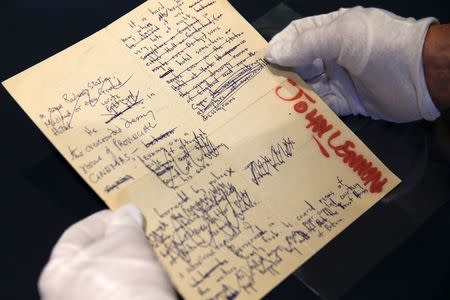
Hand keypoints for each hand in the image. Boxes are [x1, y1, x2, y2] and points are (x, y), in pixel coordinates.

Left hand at [38, 204, 175, 299]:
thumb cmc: (126, 285)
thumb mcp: (129, 244)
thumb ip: (125, 224)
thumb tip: (127, 213)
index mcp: (56, 274)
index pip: (77, 234)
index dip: (104, 220)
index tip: (126, 217)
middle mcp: (63, 295)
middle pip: (91, 257)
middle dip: (117, 243)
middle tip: (140, 235)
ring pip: (106, 277)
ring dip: (127, 264)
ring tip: (149, 255)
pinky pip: (118, 293)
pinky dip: (132, 283)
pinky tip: (150, 279)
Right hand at [265, 7, 440, 122]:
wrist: (420, 76)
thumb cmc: (379, 46)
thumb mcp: (341, 36)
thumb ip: (306, 44)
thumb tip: (272, 53)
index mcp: (331, 31)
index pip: (298, 36)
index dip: (280, 47)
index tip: (262, 63)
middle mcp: (332, 55)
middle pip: (299, 64)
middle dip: (283, 74)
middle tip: (262, 88)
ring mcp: (340, 80)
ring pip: (309, 87)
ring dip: (293, 94)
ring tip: (272, 104)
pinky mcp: (347, 103)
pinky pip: (323, 107)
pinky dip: (309, 111)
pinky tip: (294, 116)